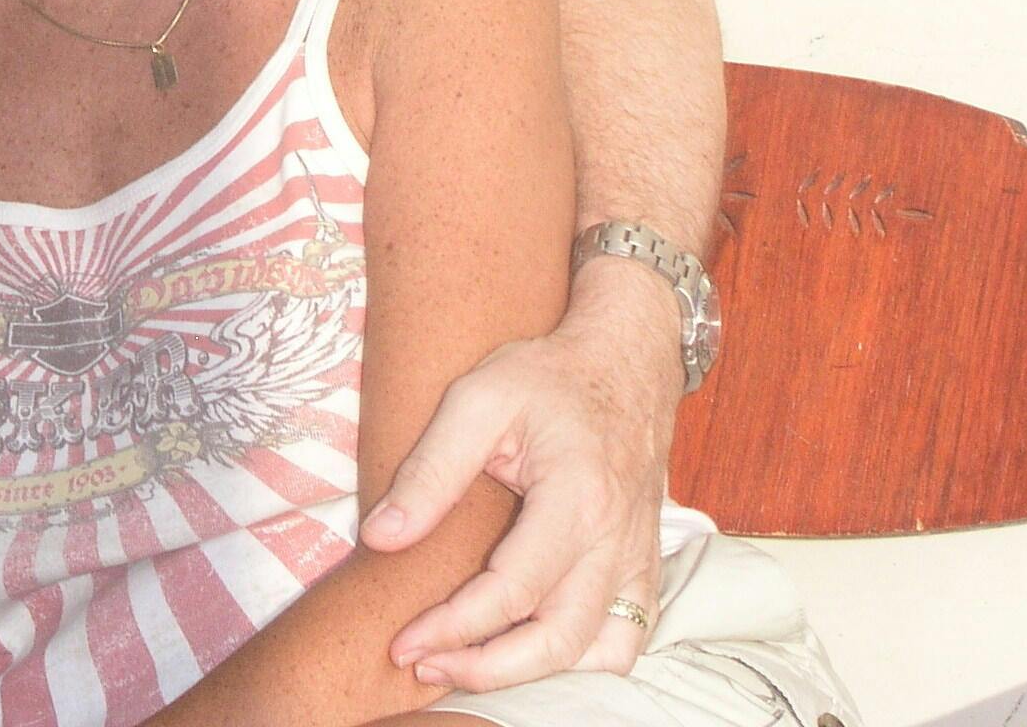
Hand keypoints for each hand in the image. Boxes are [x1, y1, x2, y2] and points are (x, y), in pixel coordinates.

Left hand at [356, 264, 680, 690]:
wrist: (625, 357)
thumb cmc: (547, 373)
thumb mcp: (476, 400)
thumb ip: (429, 471)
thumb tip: (380, 536)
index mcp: (577, 498)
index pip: (511, 591)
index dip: (453, 627)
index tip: (402, 641)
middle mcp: (617, 538)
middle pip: (558, 639)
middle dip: (486, 667)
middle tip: (423, 663)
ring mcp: (639, 554)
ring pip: (600, 650)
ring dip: (534, 670)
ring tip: (468, 661)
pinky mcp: (645, 559)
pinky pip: (628, 634)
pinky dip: (586, 657)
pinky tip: (532, 645)